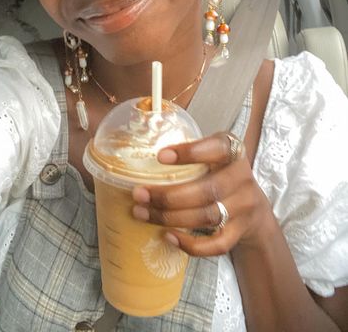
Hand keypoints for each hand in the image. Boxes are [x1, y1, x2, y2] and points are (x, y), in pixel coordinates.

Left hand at [131, 132, 275, 255]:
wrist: (253, 207)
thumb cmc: (219, 173)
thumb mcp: (212, 155)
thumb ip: (190, 152)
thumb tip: (143, 152)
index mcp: (233, 152)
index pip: (218, 148)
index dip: (190, 152)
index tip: (160, 156)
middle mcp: (242, 179)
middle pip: (207, 190)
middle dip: (168, 195)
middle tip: (139, 194)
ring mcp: (243, 208)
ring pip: (206, 217)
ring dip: (170, 217)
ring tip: (142, 213)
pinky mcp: (239, 233)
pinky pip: (217, 244)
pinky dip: (191, 245)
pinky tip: (167, 236)